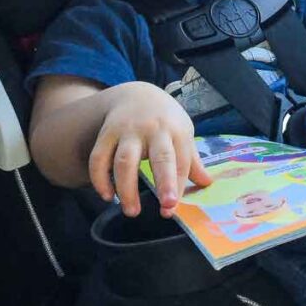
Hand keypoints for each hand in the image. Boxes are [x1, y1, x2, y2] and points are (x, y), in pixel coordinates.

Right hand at [88, 82, 211, 218]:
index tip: (173, 207)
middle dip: (164, 182)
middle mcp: (154, 129)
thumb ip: (192, 160)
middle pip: (160, 157)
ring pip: (125, 161)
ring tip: (131, 211)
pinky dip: (100, 178)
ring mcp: (128, 131)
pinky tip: (106, 196)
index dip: (178, 185)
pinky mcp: (107, 133)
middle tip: (166, 207)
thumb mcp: (183, 133)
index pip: (181, 161)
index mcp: (177, 131)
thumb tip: (207, 184)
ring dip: (127, 188)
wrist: (137, 93)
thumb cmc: (165, 119)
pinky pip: (99, 158)